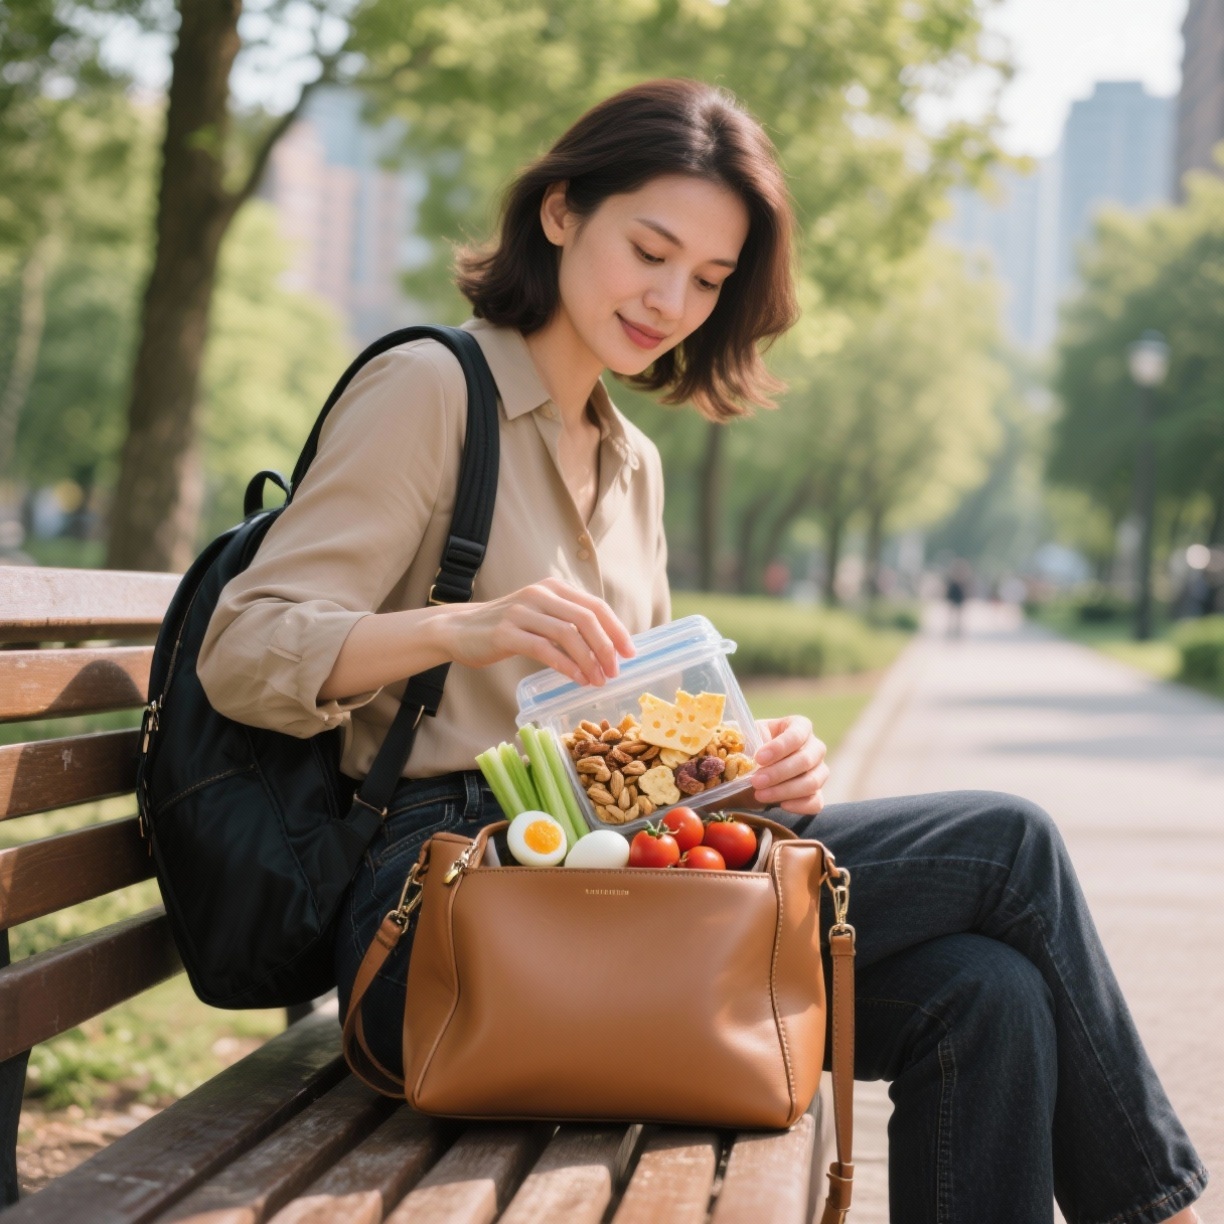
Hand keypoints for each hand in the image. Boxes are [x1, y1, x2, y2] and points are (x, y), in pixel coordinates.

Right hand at [445, 576, 634, 685]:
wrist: (460, 629)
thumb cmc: (507, 627)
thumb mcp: (541, 615)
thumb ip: (569, 623)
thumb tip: (608, 648)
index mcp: (554, 588)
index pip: (596, 606)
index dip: (616, 630)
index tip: (629, 653)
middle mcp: (541, 594)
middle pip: (586, 619)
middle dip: (606, 647)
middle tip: (615, 671)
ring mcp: (522, 612)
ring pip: (568, 634)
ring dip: (588, 660)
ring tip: (598, 680)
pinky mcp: (507, 632)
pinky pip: (544, 649)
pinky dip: (566, 665)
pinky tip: (577, 679)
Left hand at [750, 715, 829, 814]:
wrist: (753, 769)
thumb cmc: (751, 747)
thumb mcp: (747, 738)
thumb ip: (744, 739)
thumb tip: (737, 747)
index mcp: (799, 726)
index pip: (797, 734)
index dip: (779, 747)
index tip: (759, 758)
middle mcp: (815, 747)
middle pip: (806, 760)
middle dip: (778, 772)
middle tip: (755, 781)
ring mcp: (819, 771)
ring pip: (813, 782)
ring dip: (785, 790)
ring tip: (760, 794)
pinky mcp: (817, 793)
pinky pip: (816, 802)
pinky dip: (800, 805)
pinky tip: (781, 805)